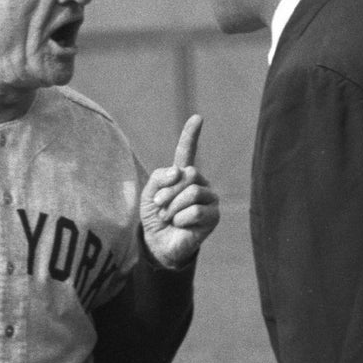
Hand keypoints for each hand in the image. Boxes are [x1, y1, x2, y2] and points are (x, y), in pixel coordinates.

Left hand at [140, 115, 219, 269]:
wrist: (158, 245)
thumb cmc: (155, 219)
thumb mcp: (149, 194)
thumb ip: (160, 176)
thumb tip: (180, 172)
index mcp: (182, 176)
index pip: (187, 152)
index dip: (191, 135)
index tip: (197, 118)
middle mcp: (199, 184)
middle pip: (188, 174)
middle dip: (168, 191)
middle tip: (159, 207)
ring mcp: (209, 199)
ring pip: (193, 192)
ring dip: (174, 207)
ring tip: (169, 218)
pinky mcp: (214, 217)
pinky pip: (197, 211)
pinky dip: (182, 219)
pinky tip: (180, 225)